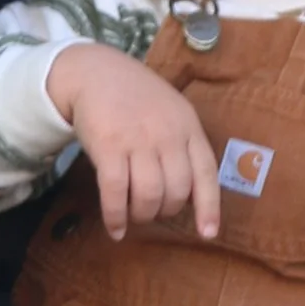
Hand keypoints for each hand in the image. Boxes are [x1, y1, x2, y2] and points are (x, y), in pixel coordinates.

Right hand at [47, 42, 221, 240]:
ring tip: (134, 216)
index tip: (208, 233)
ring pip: (148, 195)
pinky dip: (115, 216)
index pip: (206, 173)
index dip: (209, 207)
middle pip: (176, 191)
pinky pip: (115, 192)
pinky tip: (115, 229)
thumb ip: (183, 146)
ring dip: (142, 215)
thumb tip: (191, 194)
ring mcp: (138, 140)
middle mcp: (167, 134)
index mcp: (188, 126)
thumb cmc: (137, 98)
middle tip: (152, 211)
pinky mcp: (108, 146)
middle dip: (165, 211)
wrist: (95, 71)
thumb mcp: (172, 112)